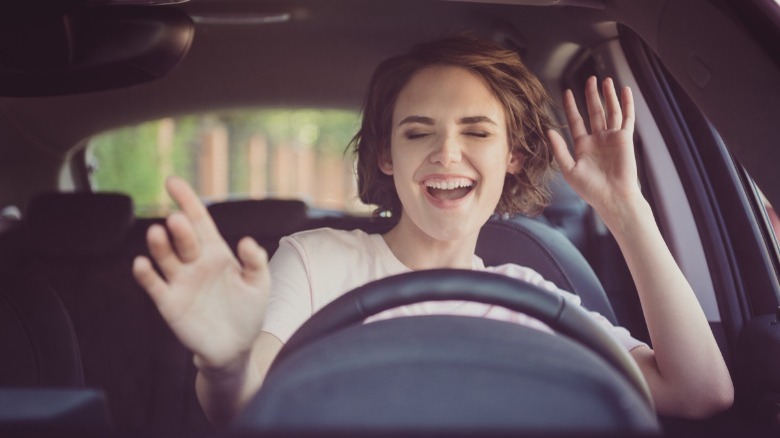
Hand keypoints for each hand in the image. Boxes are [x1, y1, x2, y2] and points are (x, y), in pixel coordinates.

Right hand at [132, 177, 269, 370]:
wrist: (235, 348)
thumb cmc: (248, 312)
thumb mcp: (259, 285)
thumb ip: (255, 262)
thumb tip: (247, 242)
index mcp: (216, 252)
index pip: (199, 221)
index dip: (187, 200)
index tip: (172, 182)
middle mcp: (194, 262)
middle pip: (183, 238)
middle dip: (179, 228)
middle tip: (177, 220)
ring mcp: (180, 281)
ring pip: (166, 257)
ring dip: (160, 245)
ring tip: (158, 234)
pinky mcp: (169, 302)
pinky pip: (154, 285)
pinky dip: (146, 274)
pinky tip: (142, 264)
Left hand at [548, 76, 641, 218]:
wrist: (612, 197)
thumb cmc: (590, 189)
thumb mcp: (569, 169)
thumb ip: (559, 149)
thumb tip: (548, 131)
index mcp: (582, 145)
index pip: (575, 120)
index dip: (570, 106)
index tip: (566, 92)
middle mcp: (597, 139)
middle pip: (594, 111)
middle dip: (591, 95)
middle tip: (589, 78)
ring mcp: (612, 138)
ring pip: (610, 111)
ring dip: (608, 96)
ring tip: (605, 80)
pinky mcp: (625, 139)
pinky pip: (626, 118)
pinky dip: (626, 104)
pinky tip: (625, 91)